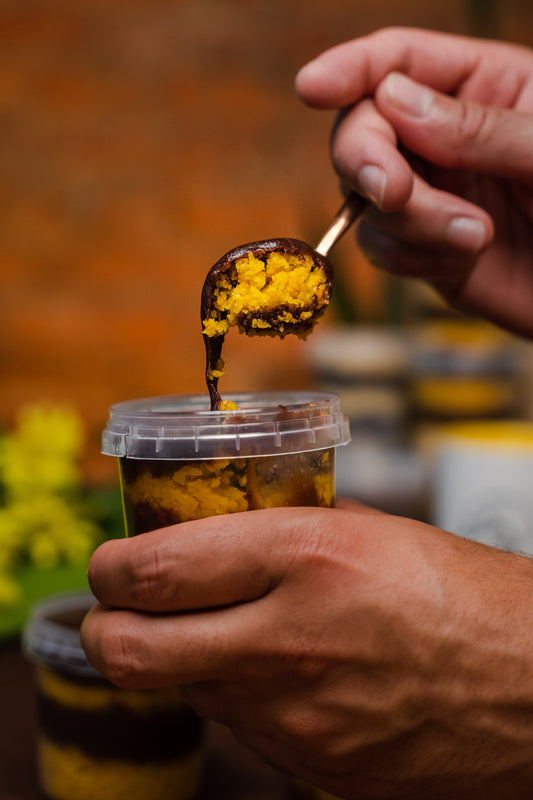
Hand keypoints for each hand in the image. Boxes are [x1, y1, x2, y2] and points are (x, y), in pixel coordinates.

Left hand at [81, 500, 532, 798]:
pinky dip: (231, 691)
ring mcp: (294, 716)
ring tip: (211, 627)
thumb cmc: (465, 596)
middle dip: (105, 625)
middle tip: (118, 605)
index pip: (155, 569)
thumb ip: (287, 528)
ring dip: (175, 656)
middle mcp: (288, 640)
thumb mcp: (373, 530)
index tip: (110, 561)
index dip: (110, 565)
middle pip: (129, 649)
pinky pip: (236, 723)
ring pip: (179, 688)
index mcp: (308, 557)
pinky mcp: (308, 764)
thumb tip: (223, 530)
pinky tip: (271, 667)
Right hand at [296, 28, 532, 337]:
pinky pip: (385, 251)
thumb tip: (391, 100)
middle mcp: (445, 140)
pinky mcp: (429, 252)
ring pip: (367, 201)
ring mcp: (433, 197)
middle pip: (363, 131)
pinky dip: (414, 258)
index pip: (398, 62)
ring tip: (474, 236)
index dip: (350, 71)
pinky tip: (464, 260)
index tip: (311, 89)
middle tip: (392, 192)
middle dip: (368, 162)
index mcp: (482, 87)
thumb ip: (477, 127)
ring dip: (408, 223)